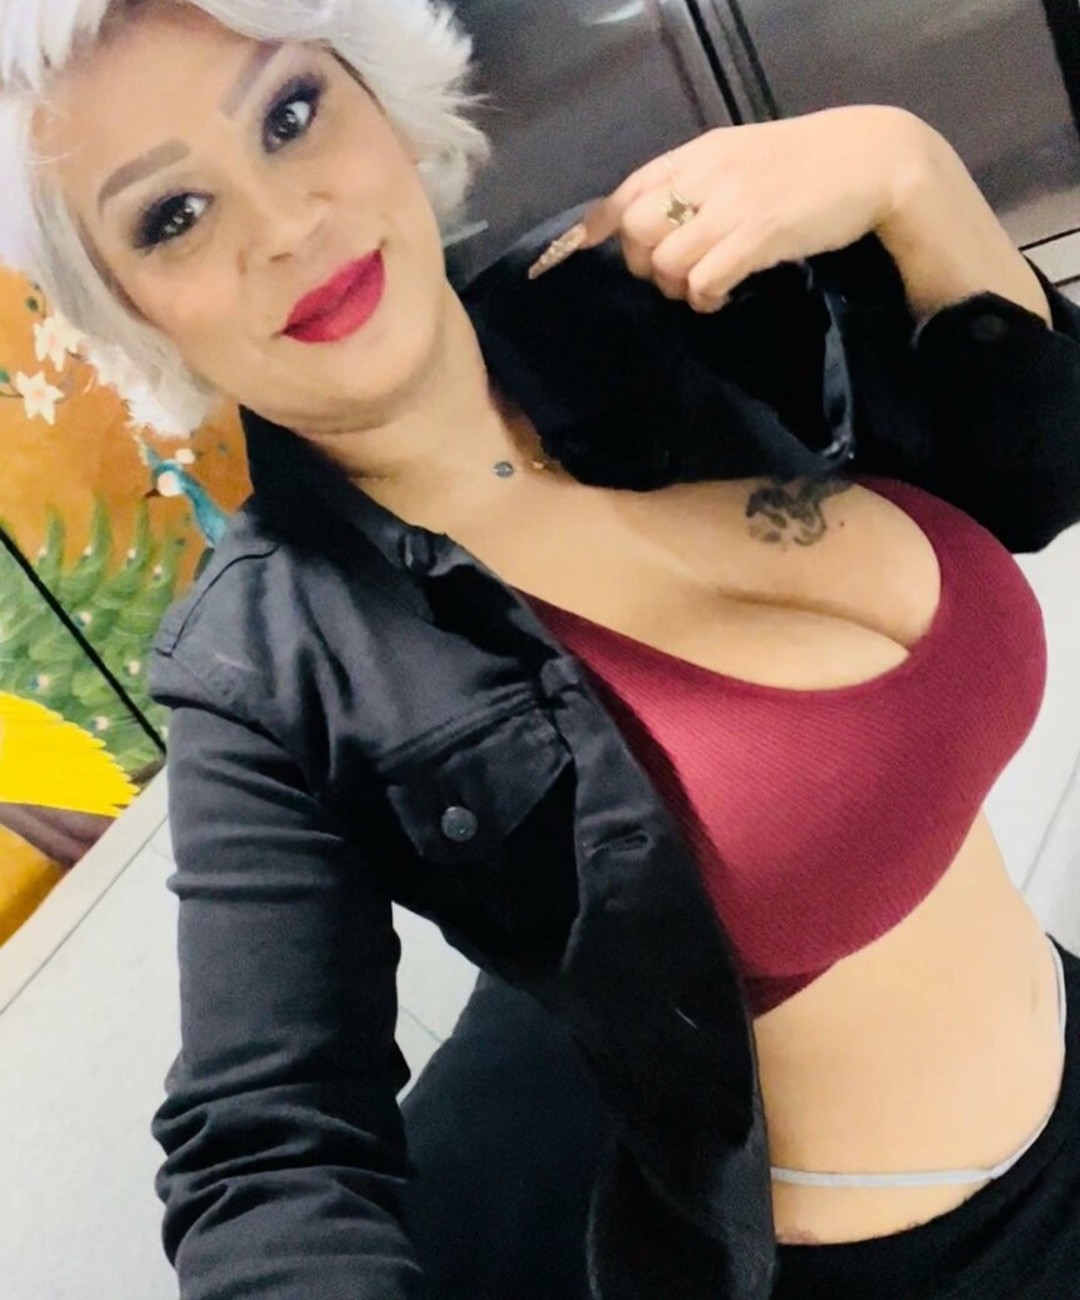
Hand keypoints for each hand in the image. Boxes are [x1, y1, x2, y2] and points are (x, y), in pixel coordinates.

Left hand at [528, 104, 1049, 324]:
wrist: (873, 160)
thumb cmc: (804, 168)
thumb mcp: (738, 162)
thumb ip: (692, 186)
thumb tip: (641, 225)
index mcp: (698, 155)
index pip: (625, 193)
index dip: (597, 232)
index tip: (582, 259)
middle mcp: (707, 174)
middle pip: (637, 232)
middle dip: (646, 265)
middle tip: (674, 277)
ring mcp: (732, 204)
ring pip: (667, 262)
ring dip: (678, 287)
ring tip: (703, 288)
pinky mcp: (759, 235)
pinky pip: (704, 279)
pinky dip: (705, 298)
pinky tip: (721, 297)